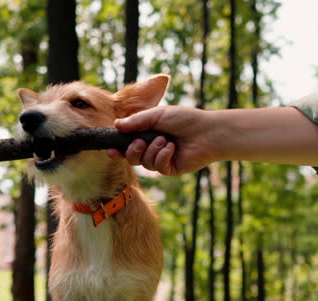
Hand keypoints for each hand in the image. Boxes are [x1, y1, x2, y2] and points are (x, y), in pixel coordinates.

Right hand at [106, 105, 220, 174]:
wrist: (207, 132)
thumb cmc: (184, 119)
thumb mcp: (157, 115)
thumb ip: (136, 121)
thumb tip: (116, 125)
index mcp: (148, 133)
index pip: (127, 142)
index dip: (117, 148)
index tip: (110, 149)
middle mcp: (152, 147)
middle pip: (131, 156)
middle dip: (133, 150)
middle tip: (139, 142)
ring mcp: (161, 159)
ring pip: (143, 162)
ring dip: (152, 150)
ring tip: (165, 140)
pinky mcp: (170, 169)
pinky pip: (157, 167)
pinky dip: (162, 156)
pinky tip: (172, 148)